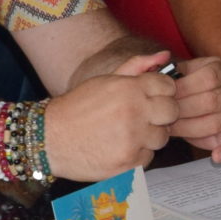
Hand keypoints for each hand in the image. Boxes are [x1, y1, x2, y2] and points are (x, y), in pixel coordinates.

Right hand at [44, 54, 178, 176]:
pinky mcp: (128, 163)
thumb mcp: (105, 80)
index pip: (169, 86)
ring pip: (162, 137)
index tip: (150, 98)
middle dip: (161, 114)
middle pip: (171, 112)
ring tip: (126, 133)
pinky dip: (137, 154)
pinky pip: (148, 157)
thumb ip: (137, 66)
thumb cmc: (77, 107)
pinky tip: (118, 148)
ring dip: (149, 136)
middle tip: (142, 117)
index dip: (161, 92)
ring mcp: (132, 140)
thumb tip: (165, 56)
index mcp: (129, 88)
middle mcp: (134, 112)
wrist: (49, 138)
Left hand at [167, 56, 220, 162]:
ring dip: (190, 128)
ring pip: (218, 122)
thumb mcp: (182, 69)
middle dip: (182, 110)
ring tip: (170, 129)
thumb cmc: (188, 83)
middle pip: (213, 101)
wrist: (209, 92)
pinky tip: (216, 157)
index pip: (209, 77)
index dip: (185, 87)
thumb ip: (168, 66)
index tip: (166, 95)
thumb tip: (161, 58)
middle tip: (162, 115)